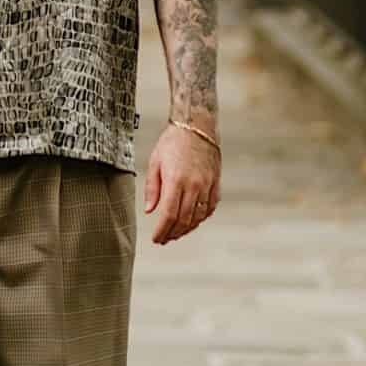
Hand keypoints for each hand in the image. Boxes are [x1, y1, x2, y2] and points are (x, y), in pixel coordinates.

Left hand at [143, 121, 219, 245]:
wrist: (197, 126)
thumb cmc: (173, 141)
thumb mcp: (155, 162)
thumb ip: (152, 188)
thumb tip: (150, 210)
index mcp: (176, 180)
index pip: (168, 215)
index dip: (162, 231)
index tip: (156, 239)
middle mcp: (194, 185)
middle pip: (184, 220)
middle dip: (173, 233)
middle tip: (164, 239)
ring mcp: (207, 185)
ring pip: (198, 217)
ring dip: (186, 229)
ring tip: (176, 233)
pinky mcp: (215, 183)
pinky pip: (210, 208)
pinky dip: (200, 219)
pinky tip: (192, 221)